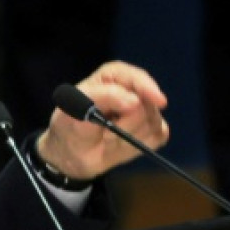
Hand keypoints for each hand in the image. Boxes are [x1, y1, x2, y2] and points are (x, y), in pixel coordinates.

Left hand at [37, 61, 169, 179]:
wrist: (71, 152)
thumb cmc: (71, 124)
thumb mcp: (76, 106)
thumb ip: (105, 97)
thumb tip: (136, 101)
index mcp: (114, 76)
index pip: (137, 79)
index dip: (148, 89)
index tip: (158, 101)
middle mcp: (132, 89)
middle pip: (147, 104)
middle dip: (127, 125)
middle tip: (106, 135)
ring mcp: (144, 109)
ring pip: (153, 122)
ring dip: (129, 138)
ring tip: (108, 138)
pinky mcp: (151, 129)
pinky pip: (158, 136)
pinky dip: (141, 144)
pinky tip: (122, 145)